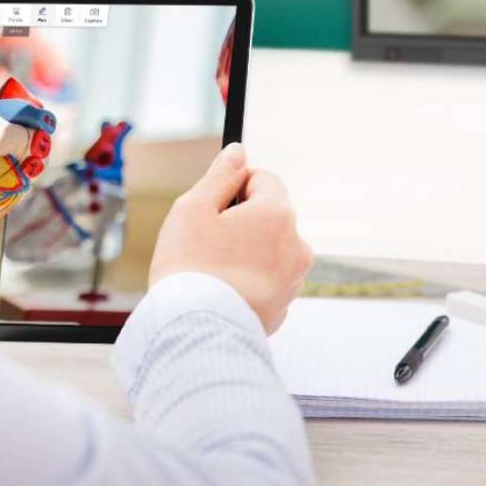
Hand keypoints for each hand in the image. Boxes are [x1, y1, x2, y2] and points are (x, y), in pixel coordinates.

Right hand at [149, 143, 313, 333]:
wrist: (195, 333)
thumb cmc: (190, 266)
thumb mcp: (194, 208)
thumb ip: (220, 175)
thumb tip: (238, 152)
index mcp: (277, 214)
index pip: (263, 178)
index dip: (233, 186)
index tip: (212, 207)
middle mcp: (296, 244)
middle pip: (268, 214)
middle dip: (241, 220)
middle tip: (207, 240)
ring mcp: (293, 279)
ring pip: (269, 249)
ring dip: (247, 251)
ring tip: (213, 270)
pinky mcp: (283, 307)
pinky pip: (266, 280)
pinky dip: (249, 280)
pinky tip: (222, 291)